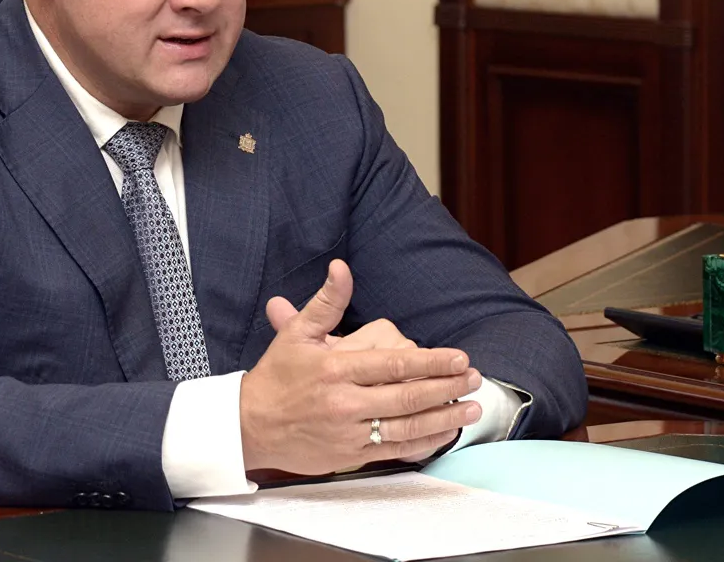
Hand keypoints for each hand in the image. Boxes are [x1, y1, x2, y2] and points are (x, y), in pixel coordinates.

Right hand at [240, 260, 481, 474]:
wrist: (249, 424)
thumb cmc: (276, 376)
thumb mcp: (297, 333)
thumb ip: (327, 302)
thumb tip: (342, 268)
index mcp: (335, 369)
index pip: (393, 365)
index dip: (431, 362)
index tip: (458, 358)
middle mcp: (345, 402)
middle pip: (407, 396)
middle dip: (447, 387)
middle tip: (474, 379)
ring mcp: (349, 432)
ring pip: (407, 426)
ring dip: (444, 417)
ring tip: (471, 408)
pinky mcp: (350, 455)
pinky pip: (395, 450)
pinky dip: (424, 443)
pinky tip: (445, 433)